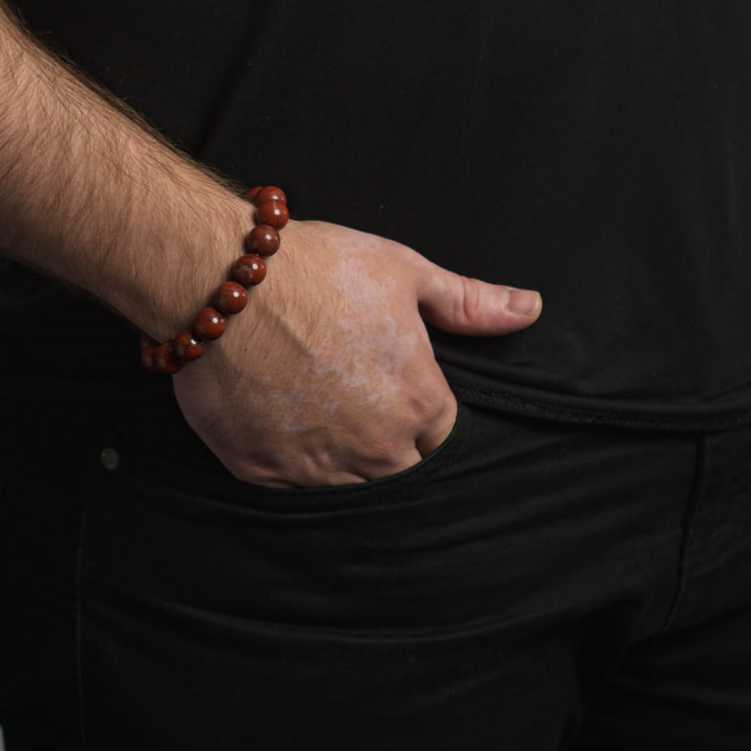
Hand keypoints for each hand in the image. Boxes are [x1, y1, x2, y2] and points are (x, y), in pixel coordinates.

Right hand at [172, 220, 540, 486]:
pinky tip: (273, 409)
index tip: (383, 375)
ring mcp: (314, 467)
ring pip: (344, 480)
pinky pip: (288, 480)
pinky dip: (285, 452)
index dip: (414, 402)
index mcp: (418, 405)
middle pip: (395, 464)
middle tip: (341, 382)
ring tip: (307, 394)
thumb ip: (469, 302)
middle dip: (379, 432)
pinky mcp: (260, 470)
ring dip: (335, 448)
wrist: (221, 278)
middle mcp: (374, 450)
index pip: (437, 433)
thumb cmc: (317, 270)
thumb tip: (529, 308)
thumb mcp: (404, 273)